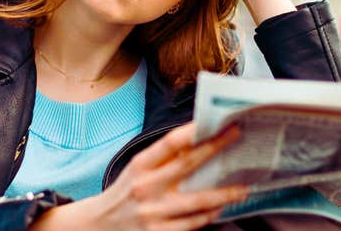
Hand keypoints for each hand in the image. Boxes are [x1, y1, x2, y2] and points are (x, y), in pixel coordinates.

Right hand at [31, 123, 247, 230]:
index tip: (213, 121)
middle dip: (216, 148)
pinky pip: (193, 224)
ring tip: (242, 188)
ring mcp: (153, 212)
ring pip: (198, 201)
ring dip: (224, 193)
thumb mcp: (136, 169)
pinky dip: (210, 215)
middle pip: (188, 165)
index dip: (193, 130)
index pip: (169, 142)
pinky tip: (221, 208)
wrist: (98, 225)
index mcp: (139, 166)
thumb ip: (162, 158)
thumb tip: (197, 142)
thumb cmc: (125, 192)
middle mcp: (146, 187)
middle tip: (235, 137)